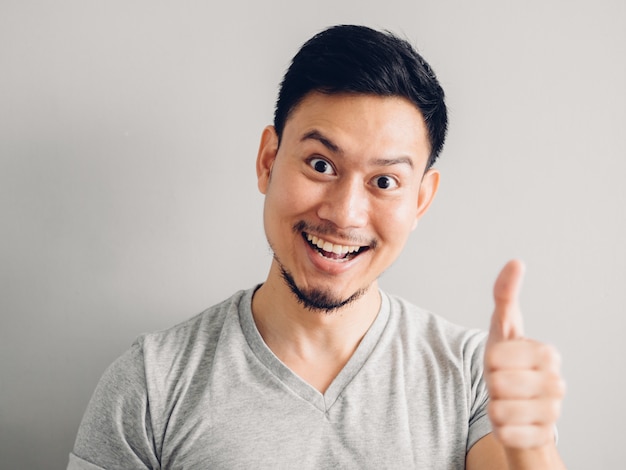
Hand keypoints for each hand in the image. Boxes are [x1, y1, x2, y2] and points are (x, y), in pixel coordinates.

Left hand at [484, 260, 564, 449]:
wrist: (515, 407)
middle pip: (498, 383)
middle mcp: (557, 384)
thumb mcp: (502, 329)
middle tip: (500, 383)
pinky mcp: (541, 439)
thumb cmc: (507, 364)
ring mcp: (552, 414)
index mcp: (548, 354)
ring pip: (499, 411)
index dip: (490, 359)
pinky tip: (509, 422)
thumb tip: (515, 261)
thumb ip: (505, 295)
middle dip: (490, 384)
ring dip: (493, 406)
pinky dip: (499, 429)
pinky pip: (504, 434)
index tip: (497, 360)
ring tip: (504, 401)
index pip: (499, 355)